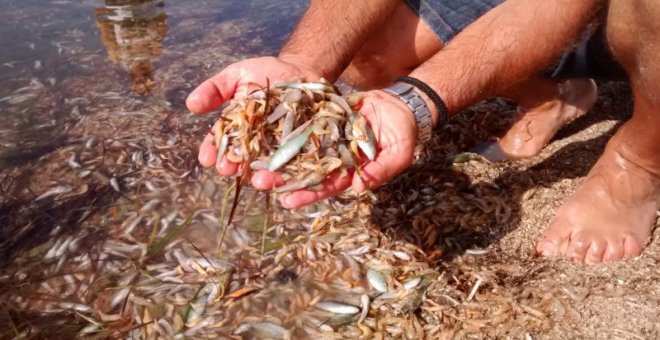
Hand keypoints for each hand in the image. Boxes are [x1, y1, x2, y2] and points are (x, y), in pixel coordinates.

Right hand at [188, 55, 320, 174]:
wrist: (301, 70)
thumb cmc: (265, 73)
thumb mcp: (236, 76)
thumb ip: (215, 89)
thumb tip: (191, 104)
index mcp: (236, 129)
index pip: (220, 143)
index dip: (212, 151)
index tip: (206, 158)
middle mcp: (255, 144)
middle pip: (243, 160)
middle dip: (235, 166)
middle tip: (228, 170)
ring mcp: (279, 148)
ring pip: (269, 168)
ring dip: (263, 177)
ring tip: (258, 180)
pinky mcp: (302, 149)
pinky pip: (298, 165)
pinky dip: (295, 175)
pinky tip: (291, 181)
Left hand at [269, 90, 418, 207]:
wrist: (402, 105)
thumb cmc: (404, 134)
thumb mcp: (399, 153)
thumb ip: (381, 170)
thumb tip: (361, 187)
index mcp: (351, 172)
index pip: (326, 185)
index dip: (308, 194)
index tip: (288, 201)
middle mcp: (334, 158)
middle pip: (305, 170)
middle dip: (283, 177)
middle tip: (259, 181)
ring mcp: (327, 138)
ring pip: (299, 149)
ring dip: (278, 155)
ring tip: (255, 160)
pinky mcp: (324, 118)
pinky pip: (303, 124)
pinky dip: (286, 128)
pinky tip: (265, 131)